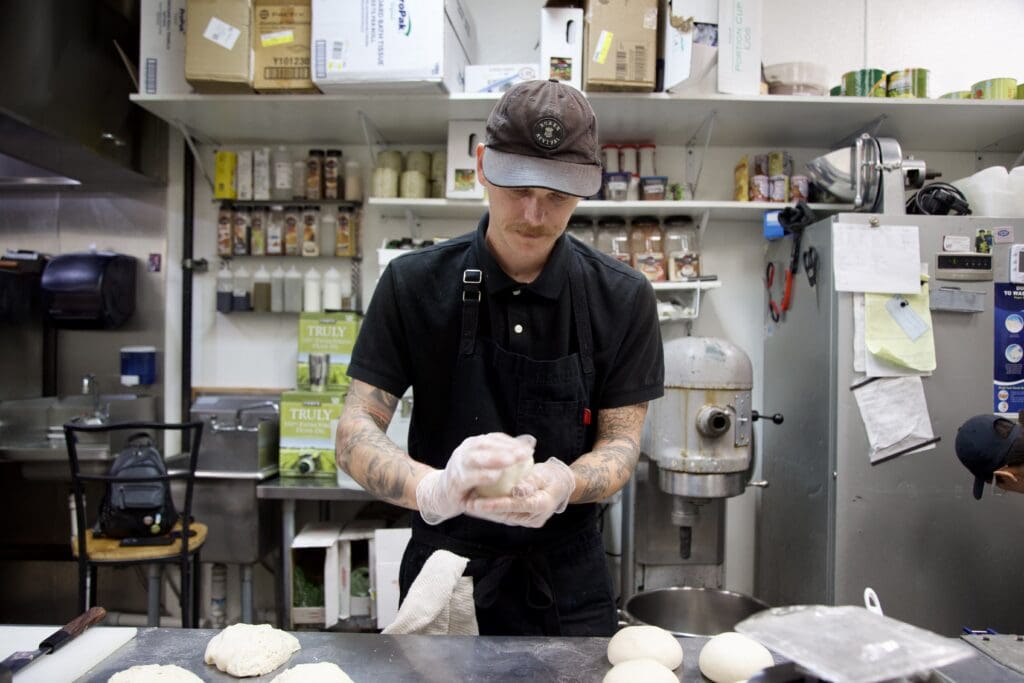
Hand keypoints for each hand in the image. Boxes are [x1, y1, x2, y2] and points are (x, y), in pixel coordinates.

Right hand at [415, 432, 534, 524]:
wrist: (439, 495)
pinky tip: (495, 477)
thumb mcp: (484, 466)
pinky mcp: (453, 483)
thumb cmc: (468, 481)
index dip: (511, 442)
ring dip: (495, 458)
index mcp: (472, 445)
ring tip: (512, 460)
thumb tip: (530, 443)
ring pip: (475, 458)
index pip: (494, 439)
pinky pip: (467, 478)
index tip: (528, 447)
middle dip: (506, 448)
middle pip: (485, 445)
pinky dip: (481, 476)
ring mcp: (456, 466)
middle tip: (525, 453)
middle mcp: (463, 452)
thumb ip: (504, 456)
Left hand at [464, 457, 575, 527]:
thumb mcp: (544, 474)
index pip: (515, 505)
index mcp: (542, 505)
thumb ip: (530, 482)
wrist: (561, 485)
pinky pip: (504, 515)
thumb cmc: (551, 476)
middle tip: (466, 505)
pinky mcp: (523, 519)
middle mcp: (535, 517)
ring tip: (467, 505)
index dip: (495, 505)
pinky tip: (477, 505)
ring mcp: (528, 520)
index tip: (477, 503)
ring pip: (502, 517)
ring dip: (485, 512)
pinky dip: (491, 510)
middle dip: (485, 511)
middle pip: (505, 515)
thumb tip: (517, 490)